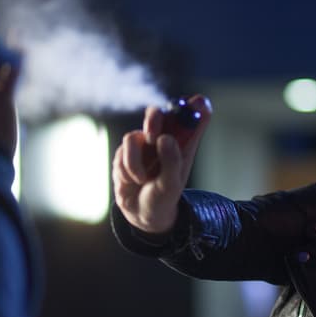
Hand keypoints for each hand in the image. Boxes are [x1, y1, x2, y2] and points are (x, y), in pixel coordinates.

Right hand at [112, 95, 211, 233]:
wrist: (141, 213)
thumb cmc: (163, 198)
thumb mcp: (171, 185)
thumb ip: (171, 161)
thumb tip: (164, 138)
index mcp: (183, 143)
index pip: (193, 116)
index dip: (194, 105)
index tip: (194, 104)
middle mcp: (163, 138)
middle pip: (158, 113)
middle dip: (153, 119)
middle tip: (152, 135)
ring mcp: (143, 143)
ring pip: (133, 137)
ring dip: (134, 162)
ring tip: (142, 179)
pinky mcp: (125, 152)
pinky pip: (121, 153)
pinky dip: (126, 170)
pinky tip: (132, 181)